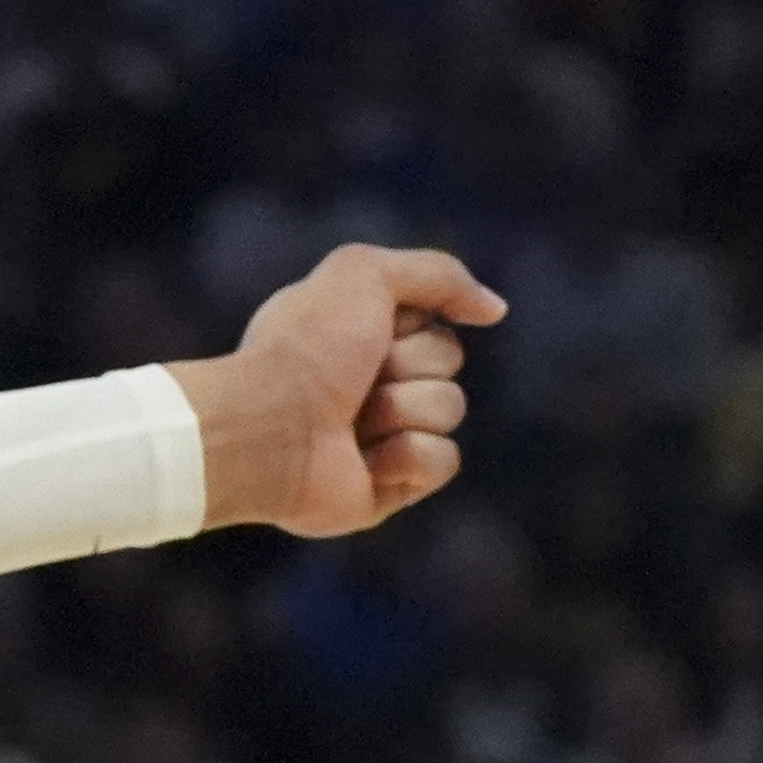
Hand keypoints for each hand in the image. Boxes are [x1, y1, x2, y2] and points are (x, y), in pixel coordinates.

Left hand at [197, 242, 495, 538]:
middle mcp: (372, 383)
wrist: (267, 428)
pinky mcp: (390, 487)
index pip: (433, 319)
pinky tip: (366, 460)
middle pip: (448, 361)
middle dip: (410, 364)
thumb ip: (438, 275)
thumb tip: (494, 310)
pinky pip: (444, 460)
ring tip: (353, 422)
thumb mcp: (366, 275)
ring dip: (403, 408)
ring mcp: (382, 437)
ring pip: (450, 408)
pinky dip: (409, 456)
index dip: (409, 323)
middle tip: (358, 379)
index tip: (367, 329)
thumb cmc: (305, 349)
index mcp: (362, 335)